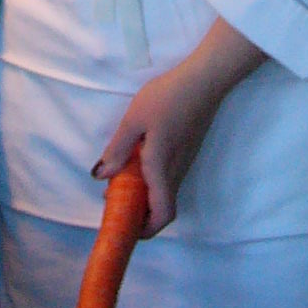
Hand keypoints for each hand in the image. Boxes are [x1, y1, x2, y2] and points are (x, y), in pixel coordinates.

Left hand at [93, 18, 265, 238]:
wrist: (205, 78)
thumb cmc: (168, 96)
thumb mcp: (135, 119)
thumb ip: (118, 149)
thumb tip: (101, 176)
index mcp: (162, 167)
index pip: (162, 214)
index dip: (146, 230)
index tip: (126, 229)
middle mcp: (177, 170)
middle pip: (162, 207)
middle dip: (139, 212)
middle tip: (115, 201)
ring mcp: (186, 160)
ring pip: (166, 190)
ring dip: (145, 194)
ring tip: (121, 179)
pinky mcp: (188, 149)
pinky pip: (170, 176)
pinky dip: (153, 179)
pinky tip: (139, 160)